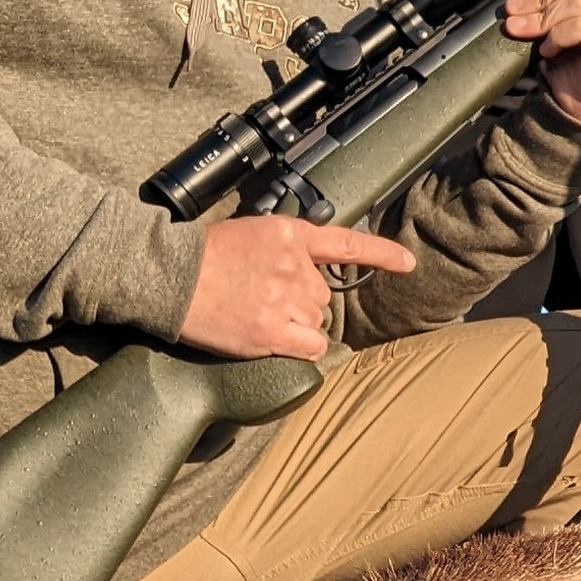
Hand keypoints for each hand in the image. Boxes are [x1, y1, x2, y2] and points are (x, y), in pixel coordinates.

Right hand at [180, 213, 416, 361]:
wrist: (172, 276)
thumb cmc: (204, 256)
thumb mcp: (252, 233)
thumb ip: (286, 249)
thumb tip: (308, 273)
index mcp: (290, 236)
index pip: (346, 244)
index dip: (382, 254)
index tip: (408, 263)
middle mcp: (295, 266)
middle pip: (323, 296)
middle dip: (301, 301)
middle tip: (261, 297)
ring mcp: (285, 299)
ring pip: (315, 322)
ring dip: (295, 325)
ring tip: (256, 313)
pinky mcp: (272, 331)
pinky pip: (311, 347)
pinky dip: (300, 347)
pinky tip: (273, 338)